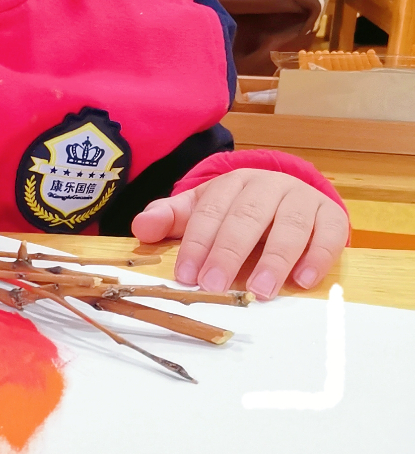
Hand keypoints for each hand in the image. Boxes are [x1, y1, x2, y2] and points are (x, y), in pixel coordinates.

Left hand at [131, 169, 347, 299]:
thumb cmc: (240, 209)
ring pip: (289, 225)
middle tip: (215, 285)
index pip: (211, 210)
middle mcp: (268, 185)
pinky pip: (328, 234)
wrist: (291, 195)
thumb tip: (141, 228)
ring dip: (274, 258)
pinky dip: (317, 257)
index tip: (187, 276)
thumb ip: (172, 218)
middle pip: (247, 217)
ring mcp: (302, 199)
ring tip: (260, 290)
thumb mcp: (204, 209)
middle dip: (228, 252)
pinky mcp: (331, 215)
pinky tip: (303, 280)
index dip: (197, 242)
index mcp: (233, 182)